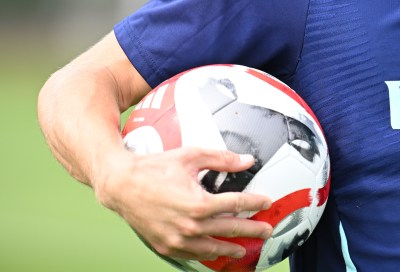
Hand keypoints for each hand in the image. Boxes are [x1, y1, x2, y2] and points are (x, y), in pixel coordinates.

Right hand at [94, 147, 273, 261]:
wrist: (121, 185)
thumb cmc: (154, 169)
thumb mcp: (192, 156)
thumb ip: (222, 159)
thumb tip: (246, 161)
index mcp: (199, 203)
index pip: (237, 204)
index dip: (255, 203)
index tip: (266, 203)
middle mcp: (190, 225)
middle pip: (230, 229)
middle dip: (251, 230)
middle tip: (265, 231)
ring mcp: (177, 239)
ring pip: (212, 248)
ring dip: (231, 248)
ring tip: (244, 249)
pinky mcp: (165, 246)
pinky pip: (192, 254)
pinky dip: (206, 254)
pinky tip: (214, 252)